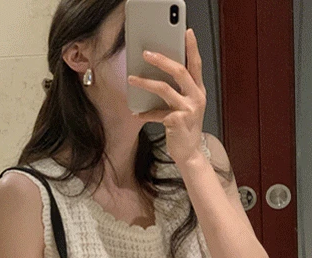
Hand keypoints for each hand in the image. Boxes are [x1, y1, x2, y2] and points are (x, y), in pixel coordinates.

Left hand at [127, 28, 206, 166]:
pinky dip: (145, 113)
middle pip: (179, 71)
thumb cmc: (184, 128)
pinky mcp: (177, 121)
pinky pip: (157, 112)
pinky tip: (137, 114)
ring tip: (131, 78)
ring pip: (164, 89)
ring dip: (145, 82)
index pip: (196, 64)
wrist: (189, 153)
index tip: (186, 32)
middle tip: (146, 53)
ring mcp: (188, 109)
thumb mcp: (185, 106)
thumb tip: (156, 74)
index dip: (192, 48)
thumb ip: (177, 91)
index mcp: (199, 91)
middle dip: (161, 60)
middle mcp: (196, 98)